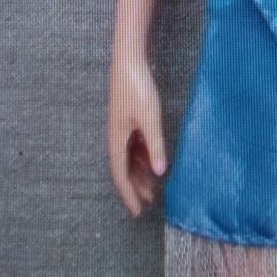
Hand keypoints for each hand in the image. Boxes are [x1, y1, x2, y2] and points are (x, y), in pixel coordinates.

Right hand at [107, 54, 166, 216]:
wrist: (128, 63)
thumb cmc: (137, 90)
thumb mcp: (150, 119)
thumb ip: (155, 145)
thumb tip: (160, 172)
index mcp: (116, 142)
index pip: (121, 176)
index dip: (128, 195)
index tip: (137, 212)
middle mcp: (116, 138)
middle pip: (124, 170)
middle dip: (135, 188)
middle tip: (147, 204)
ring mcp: (121, 129)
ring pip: (130, 159)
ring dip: (140, 173)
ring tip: (152, 188)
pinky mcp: (128, 120)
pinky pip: (134, 146)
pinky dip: (143, 157)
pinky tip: (154, 162)